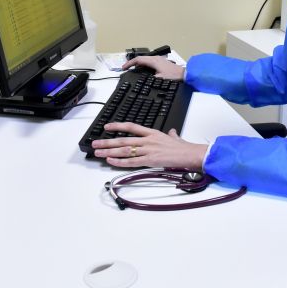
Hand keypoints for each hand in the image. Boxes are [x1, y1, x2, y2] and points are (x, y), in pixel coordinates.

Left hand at [91, 123, 206, 168]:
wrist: (190, 154)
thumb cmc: (184, 147)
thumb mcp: (175, 137)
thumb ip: (171, 134)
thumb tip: (172, 132)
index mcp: (152, 133)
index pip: (131, 127)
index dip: (118, 126)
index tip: (107, 127)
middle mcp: (148, 140)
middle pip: (123, 140)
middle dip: (107, 142)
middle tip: (96, 143)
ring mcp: (148, 150)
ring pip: (124, 150)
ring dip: (109, 152)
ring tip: (98, 153)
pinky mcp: (150, 160)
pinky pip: (131, 161)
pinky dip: (120, 161)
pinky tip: (111, 161)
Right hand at [122, 56, 184, 79]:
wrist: (184, 74)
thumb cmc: (173, 76)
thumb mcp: (160, 79)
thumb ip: (149, 78)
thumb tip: (141, 79)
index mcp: (153, 61)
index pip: (138, 60)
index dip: (129, 63)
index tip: (124, 68)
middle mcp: (155, 58)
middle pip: (140, 59)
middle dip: (132, 63)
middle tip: (126, 69)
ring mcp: (158, 59)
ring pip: (145, 60)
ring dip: (138, 64)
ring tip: (133, 70)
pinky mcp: (161, 62)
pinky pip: (149, 62)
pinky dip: (143, 65)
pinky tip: (142, 70)